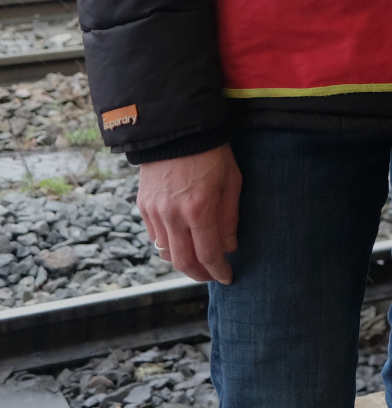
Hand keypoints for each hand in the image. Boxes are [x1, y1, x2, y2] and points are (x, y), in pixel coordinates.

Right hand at [137, 144, 241, 283]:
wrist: (177, 130)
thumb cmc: (213, 154)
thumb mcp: (232, 183)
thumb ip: (230, 218)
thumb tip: (229, 248)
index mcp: (199, 210)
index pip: (209, 254)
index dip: (219, 270)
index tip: (228, 277)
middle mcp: (173, 215)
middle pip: (183, 262)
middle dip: (199, 275)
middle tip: (212, 276)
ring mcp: (154, 211)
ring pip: (165, 252)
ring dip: (182, 261)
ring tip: (199, 261)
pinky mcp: (143, 205)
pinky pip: (154, 236)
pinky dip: (168, 245)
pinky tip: (182, 242)